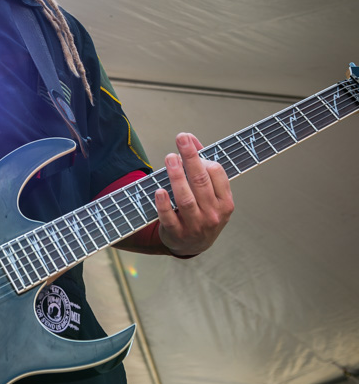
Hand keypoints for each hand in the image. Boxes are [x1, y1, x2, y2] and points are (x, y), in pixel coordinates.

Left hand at [156, 133, 233, 256]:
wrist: (193, 245)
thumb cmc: (202, 212)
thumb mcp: (209, 193)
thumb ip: (200, 165)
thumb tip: (190, 137)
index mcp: (225, 202)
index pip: (217, 173)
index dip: (202, 157)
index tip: (187, 145)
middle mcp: (213, 214)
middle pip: (201, 182)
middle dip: (191, 158)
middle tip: (180, 139)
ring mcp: (195, 226)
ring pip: (186, 199)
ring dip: (177, 177)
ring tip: (170, 158)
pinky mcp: (177, 234)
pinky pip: (169, 218)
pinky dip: (164, 204)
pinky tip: (159, 190)